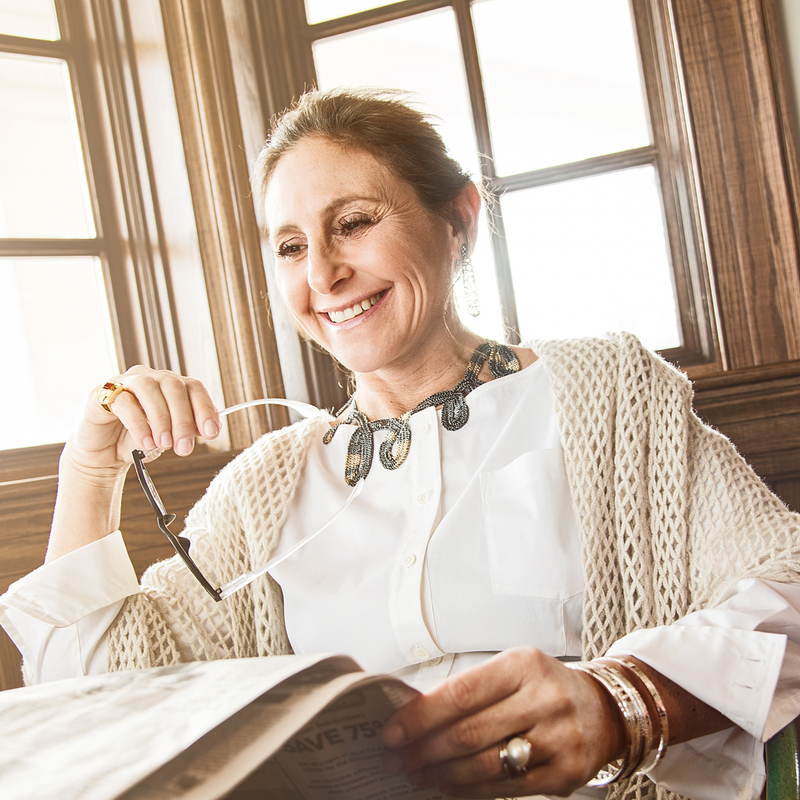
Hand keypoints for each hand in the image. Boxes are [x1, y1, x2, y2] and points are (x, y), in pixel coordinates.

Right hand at [66, 367, 220, 474]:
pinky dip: (138, 423)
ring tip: (164, 445)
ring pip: (150, 389)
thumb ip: (191, 429)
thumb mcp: (170, 437)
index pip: (194, 387)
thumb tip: (213, 428)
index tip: (211, 433)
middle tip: (184, 447)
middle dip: (183, 419)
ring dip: (161, 419)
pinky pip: (124, 401)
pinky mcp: (102, 394)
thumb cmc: (140, 440)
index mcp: (170, 385)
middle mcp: (150, 378)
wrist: (104, 456)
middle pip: (174, 386)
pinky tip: (145, 442)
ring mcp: (125, 382)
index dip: (205, 408)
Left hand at [381, 647, 625, 797]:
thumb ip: (470, 690)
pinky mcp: (567, 773)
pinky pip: (508, 789)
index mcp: (522, 664)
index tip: (392, 732)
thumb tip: (414, 716)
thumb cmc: (542, 687)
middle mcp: (544, 698)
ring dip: (443, 775)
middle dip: (425, 750)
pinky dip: (472, 791)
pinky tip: (450, 788)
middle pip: (470, 732)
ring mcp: (559, 737)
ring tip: (419, 775)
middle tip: (397, 761)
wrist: (603, 710)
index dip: (421, 716)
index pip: (460, 692)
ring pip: (487, 764)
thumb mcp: (511, 671)